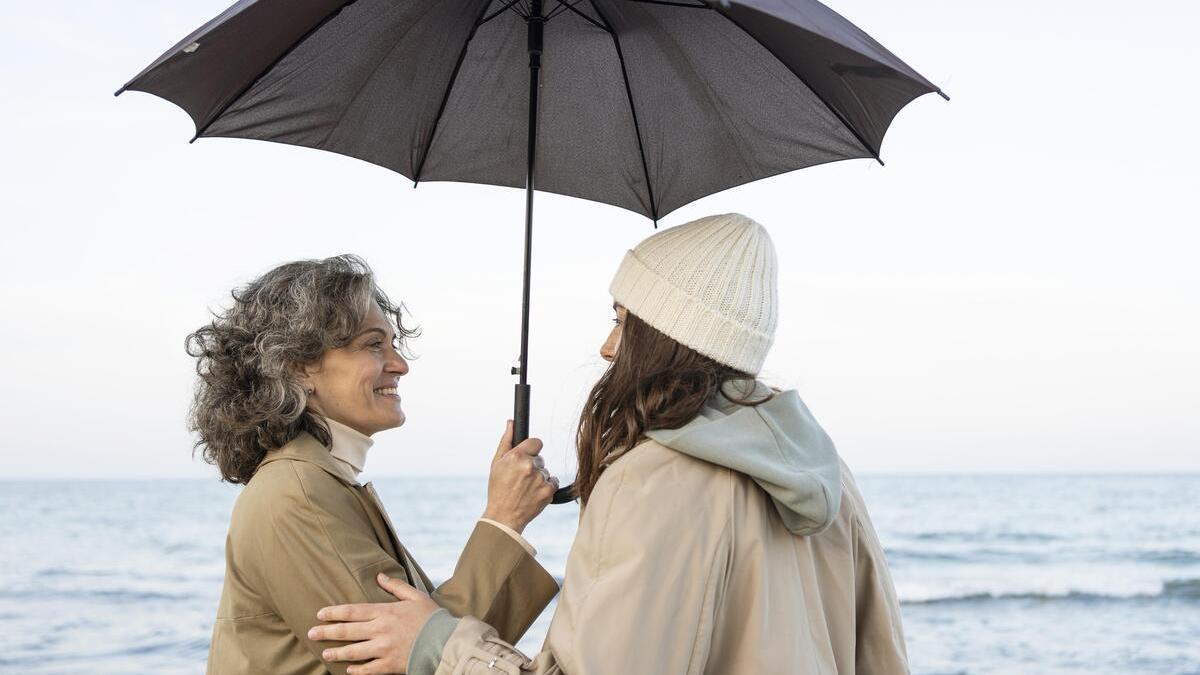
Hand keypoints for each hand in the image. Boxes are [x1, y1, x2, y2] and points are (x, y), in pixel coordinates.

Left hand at [309, 573, 437, 674]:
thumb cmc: (432, 618)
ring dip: (337, 653)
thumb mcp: (415, 596)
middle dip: (327, 632)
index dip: (334, 613)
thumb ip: (396, 587)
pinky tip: (348, 670)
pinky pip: (368, 669)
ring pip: (353, 652)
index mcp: (385, 612)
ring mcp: (384, 649)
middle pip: (347, 631)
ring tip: (325, 654)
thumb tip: (379, 577)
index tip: (320, 614)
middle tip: (311, 633)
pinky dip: (357, 670)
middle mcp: (380, 630)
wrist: (446, 642)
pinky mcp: (389, 665)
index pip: (353, 611)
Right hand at [482, 420, 558, 532]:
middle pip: (540, 458)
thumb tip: (510, 423)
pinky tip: (533, 493)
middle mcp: (529, 466)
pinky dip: (546, 487)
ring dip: (538, 478)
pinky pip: (553, 482)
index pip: (536, 442)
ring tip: (524, 489)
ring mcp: (540, 479)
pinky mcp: (548, 491)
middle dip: (532, 466)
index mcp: (516, 456)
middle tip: (520, 478)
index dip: (531, 449)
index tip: (527, 456)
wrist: (504, 516)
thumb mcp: (496, 464)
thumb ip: (506, 441)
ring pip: (545, 471)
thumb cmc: (498, 489)